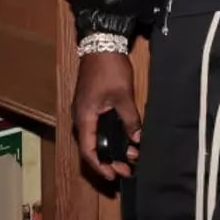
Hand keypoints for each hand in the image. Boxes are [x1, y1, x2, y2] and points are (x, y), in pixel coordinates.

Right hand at [73, 51, 141, 180]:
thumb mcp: (123, 96)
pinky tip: (124, 138)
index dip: (101, 166)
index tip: (115, 176)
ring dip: (111, 148)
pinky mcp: (92, 104)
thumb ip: (130, 119)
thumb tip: (137, 140)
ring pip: (96, 137)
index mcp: (84, 118)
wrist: (101, 43)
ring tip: (129, 157)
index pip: (89, 151)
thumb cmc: (109, 69)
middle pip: (92, 147)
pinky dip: (110, 135)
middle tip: (127, 169)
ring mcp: (86, 110)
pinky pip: (99, 126)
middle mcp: (81, 117)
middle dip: (109, 160)